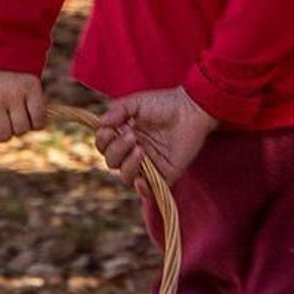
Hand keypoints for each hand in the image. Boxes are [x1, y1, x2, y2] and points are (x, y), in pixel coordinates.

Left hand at [0, 67, 46, 147]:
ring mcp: (15, 95)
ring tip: (18, 115)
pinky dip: (38, 122)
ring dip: (21, 127)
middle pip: (4, 136)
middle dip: (5, 133)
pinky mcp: (33, 89)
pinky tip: (32, 114)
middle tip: (4, 121)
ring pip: (22, 130)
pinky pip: (39, 118)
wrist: (2, 40)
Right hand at [96, 86, 217, 196]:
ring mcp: (149, 165)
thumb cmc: (165, 104)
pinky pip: (148, 191)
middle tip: (132, 135)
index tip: (110, 129)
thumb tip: (101, 124)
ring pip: (126, 176)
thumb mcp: (136, 102)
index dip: (103, 140)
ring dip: (128, 164)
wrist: (192, 109)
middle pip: (112, 161)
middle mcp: (134, 152)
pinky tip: (140, 180)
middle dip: (117, 149)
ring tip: (140, 148)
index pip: (104, 146)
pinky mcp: (165, 174)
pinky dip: (142, 189)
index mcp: (124, 136)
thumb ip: (117, 110)